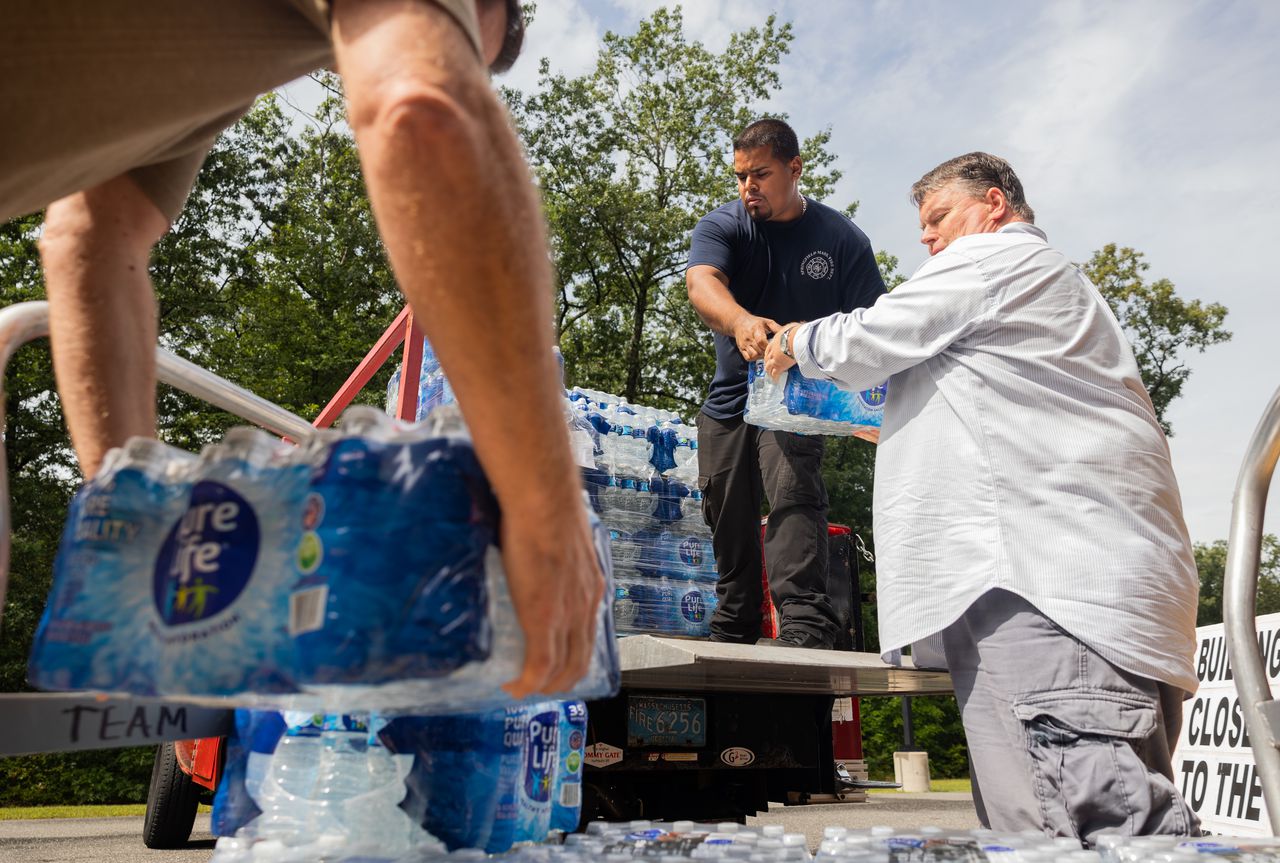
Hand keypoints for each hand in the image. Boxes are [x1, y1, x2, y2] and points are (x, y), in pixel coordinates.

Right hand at [500, 501, 604, 698]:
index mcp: (591, 586)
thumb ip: (552, 549)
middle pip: (579, 660)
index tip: (556, 663)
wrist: (543, 501)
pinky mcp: (543, 618)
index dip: (573, 654)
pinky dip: (527, 683)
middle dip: (561, 680)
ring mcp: (566, 615)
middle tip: (538, 686)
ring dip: (542, 686)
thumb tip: (531, 544)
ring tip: (522, 690)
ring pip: (561, 669)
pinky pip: (539, 665)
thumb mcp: (560, 536)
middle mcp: (585, 605)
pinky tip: (513, 688)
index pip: (587, 633)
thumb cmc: (546, 507)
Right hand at [732, 314, 780, 361]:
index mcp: (756, 329)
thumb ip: (776, 328)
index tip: (772, 347)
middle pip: (758, 350)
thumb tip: (787, 333)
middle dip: (766, 352)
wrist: (739, 322)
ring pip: (753, 355)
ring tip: (764, 353)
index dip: (768, 346)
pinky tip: (758, 354)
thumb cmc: (754, 322)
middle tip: (770, 352)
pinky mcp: (741, 348)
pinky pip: (747, 358)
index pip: (761, 341)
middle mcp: (749, 337)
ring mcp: (744, 344)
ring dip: (760, 356)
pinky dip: (754, 358)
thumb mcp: (766, 322)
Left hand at [764, 322, 800, 379]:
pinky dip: (775, 377)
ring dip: (769, 371)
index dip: (768, 353)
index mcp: (775, 341)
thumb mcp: (791, 327)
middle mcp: (772, 350)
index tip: (769, 356)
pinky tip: (775, 380)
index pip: (769, 349)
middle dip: (767, 362)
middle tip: (768, 366)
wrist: (796, 339)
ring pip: (768, 367)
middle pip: (767, 358)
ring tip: (770, 374)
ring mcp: (775, 359)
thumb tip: (797, 327)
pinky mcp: (779, 366)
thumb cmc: (796, 332)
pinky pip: (775, 374)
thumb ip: (791, 329)